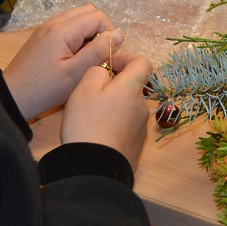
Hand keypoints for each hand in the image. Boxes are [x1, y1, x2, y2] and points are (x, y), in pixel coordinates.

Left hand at [1, 4, 120, 119]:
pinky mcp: (43, 35)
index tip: (106, 54)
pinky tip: (74, 55)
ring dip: (88, 32)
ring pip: (78, 17)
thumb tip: (119, 34)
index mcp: (62, 30)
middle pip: (88, 11)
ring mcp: (47, 27)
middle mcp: (54, 22)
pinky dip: (77, 35)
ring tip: (87, 55)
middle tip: (98, 53)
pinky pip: (67, 25)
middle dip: (100, 29)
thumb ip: (98, 51)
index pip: (98, 16)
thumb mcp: (75, 73)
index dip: (108, 33)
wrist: (12, 96)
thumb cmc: (45, 89)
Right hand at [59, 53, 152, 169]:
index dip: (126, 58)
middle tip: (91, 92)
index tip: (108, 64)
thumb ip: (97, 72)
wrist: (95, 167)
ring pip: (128, 106)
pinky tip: (98, 132)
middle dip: (115, 84)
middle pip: (133, 86)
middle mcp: (142, 106)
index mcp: (132, 89)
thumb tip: (105, 72)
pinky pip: (127, 125)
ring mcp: (142, 126)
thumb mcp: (84, 89)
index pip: (142, 62)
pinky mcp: (136, 143)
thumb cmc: (87, 124)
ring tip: (91, 115)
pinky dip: (115, 122)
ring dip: (114, 105)